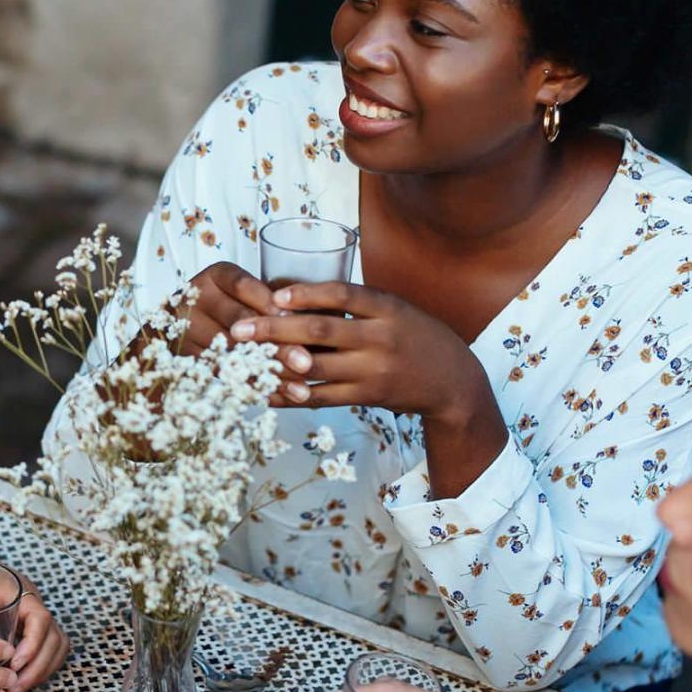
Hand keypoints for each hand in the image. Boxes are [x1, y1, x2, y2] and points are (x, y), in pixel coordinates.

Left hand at [0, 557, 68, 691]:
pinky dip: (38, 666)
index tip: (13, 665)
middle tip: (14, 688)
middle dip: (38, 667)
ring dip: (41, 669)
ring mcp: (31, 612)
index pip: (40, 619)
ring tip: (16, 689)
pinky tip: (17, 680)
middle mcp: (31, 601)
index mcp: (18, 589)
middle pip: (55, 637)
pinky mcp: (26, 623)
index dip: (32, 646)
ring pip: (55, 645)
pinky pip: (46, 647)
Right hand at [174, 264, 310, 378]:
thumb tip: (305, 324)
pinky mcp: (186, 353)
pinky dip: (252, 384)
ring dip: (268, 370)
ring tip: (298, 387)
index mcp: (217, 275)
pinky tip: (276, 395)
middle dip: (276, 343)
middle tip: (306, 362)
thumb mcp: (246, 293)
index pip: (244, 286)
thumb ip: (271, 303)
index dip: (271, 306)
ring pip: (233, 350)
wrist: (178, 323)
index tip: (298, 323)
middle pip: (239, 321)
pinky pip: (223, 371)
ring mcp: (188, 326)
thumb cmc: (228, 305)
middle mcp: (198, 296)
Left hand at [229, 282, 482, 416]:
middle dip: (274, 330)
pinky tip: (265, 391)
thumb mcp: (396, 310)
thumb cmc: (416, 337)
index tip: (274, 295)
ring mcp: (373, 371)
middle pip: (320, 331)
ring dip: (274, 364)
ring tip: (242, 359)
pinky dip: (290, 395)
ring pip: (315, 367)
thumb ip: (357, 304)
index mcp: (388, 308)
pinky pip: (320, 397)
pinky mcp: (366, 397)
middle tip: (238, 329)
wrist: (453, 382)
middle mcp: (380, 339)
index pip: (343, 295)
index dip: (306, 294)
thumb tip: (298, 295)